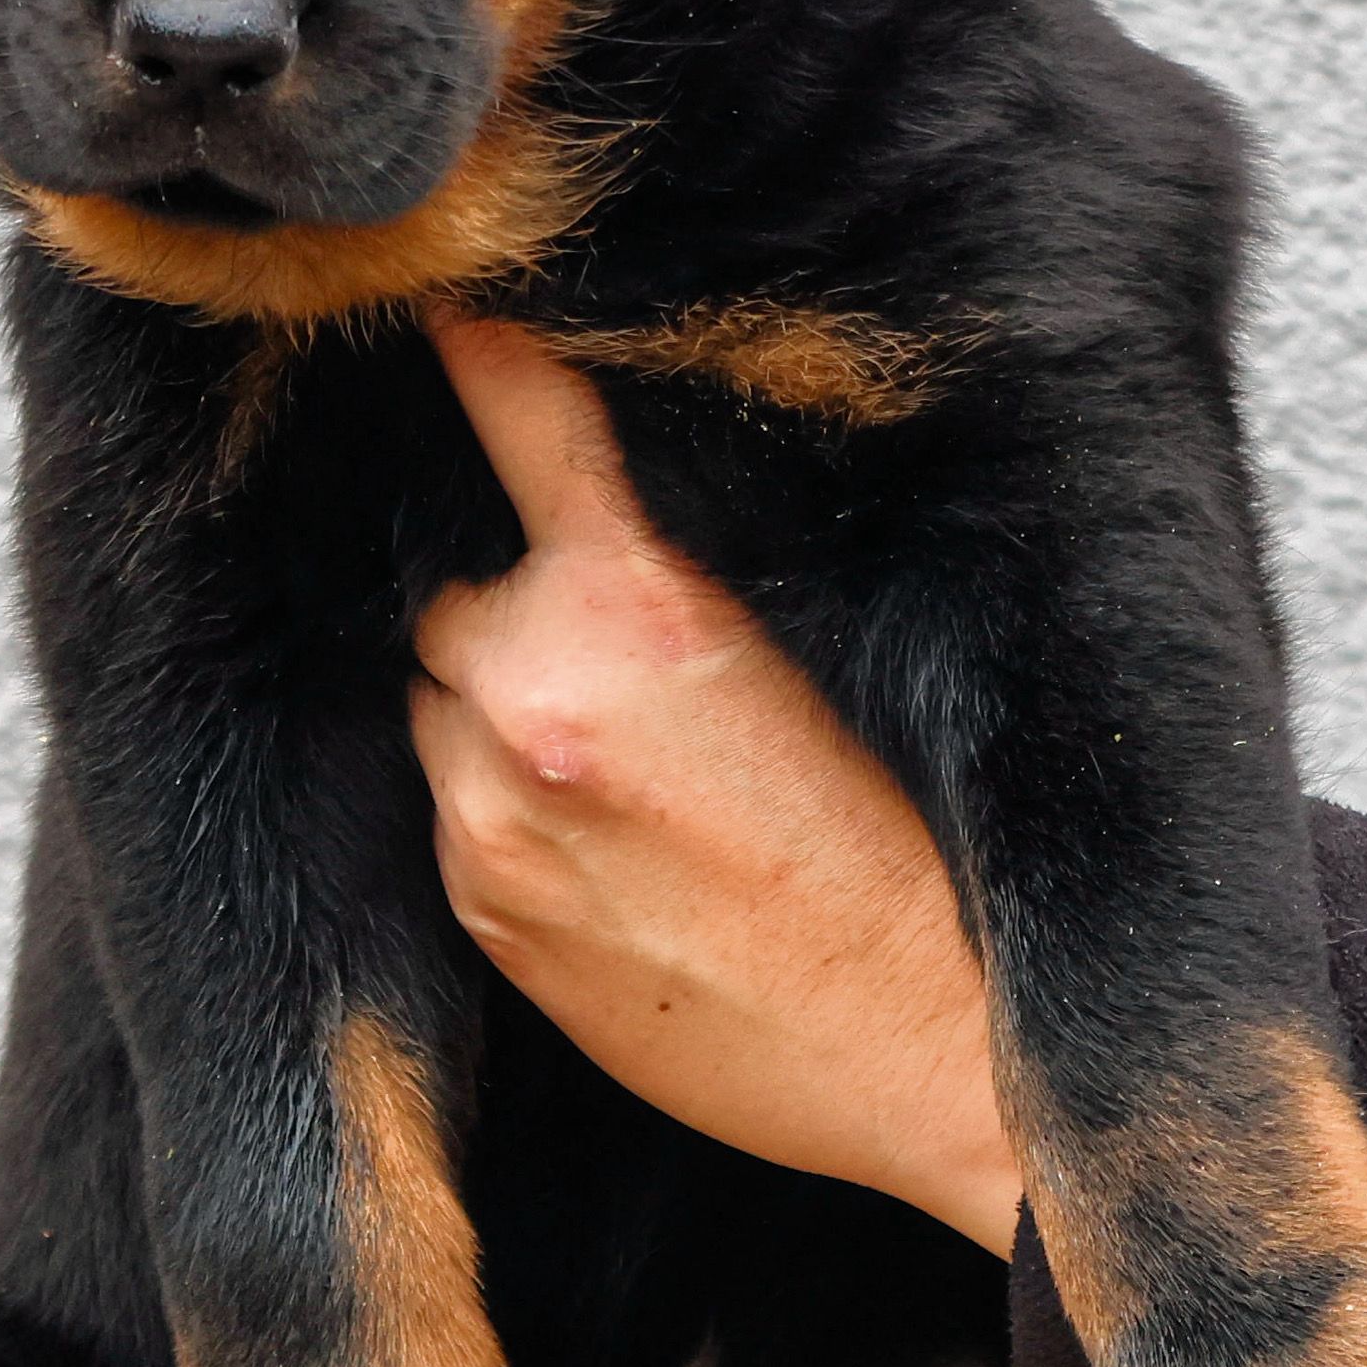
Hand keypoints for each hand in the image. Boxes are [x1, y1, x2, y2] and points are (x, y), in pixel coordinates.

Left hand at [412, 315, 1025, 1256]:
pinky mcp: (482, 915)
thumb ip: (683, 581)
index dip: (484, 358)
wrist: (923, 1054)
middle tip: (636, 679)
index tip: (444, 312)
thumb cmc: (910, 858)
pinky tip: (620, 859)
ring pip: (444, 709)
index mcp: (635, 609)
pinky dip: (507, 812)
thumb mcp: (823, 663)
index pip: (524, 430)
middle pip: (464, 600)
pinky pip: (452, 815)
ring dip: (505, 718)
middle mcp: (534, 702)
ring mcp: (490, 818)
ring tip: (634, 783)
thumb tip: (598, 521)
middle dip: (527, 618)